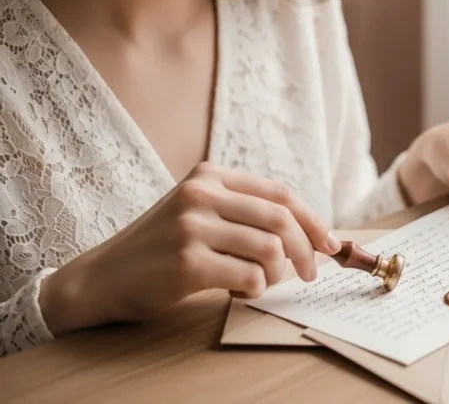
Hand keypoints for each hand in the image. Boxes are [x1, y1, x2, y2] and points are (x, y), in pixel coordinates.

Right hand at [38, 162, 340, 335]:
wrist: (102, 277)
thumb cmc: (161, 249)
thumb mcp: (199, 211)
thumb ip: (245, 213)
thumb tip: (311, 235)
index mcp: (209, 175)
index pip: (280, 193)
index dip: (313, 220)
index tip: (329, 244)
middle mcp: (201, 194)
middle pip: (281, 219)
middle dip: (306, 250)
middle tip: (310, 273)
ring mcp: (192, 227)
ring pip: (270, 249)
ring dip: (276, 274)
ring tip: (261, 283)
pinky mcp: (187, 262)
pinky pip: (249, 276)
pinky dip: (255, 289)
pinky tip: (238, 291)